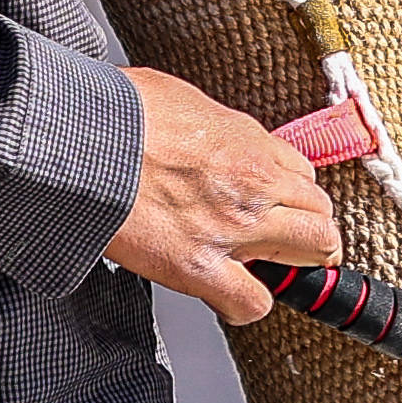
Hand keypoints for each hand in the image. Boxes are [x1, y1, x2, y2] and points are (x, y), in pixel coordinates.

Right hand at [105, 68, 337, 327]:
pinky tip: (229, 295)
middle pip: (319, 213)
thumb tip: (206, 137)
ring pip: (311, 250)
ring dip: (294, 261)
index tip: (277, 203)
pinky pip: (251, 302)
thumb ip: (210, 127)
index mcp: (248, 143)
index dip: (291, 193)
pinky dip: (246, 305)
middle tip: (287, 240)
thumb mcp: (180, 98)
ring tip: (267, 267)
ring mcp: (232, 226)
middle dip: (309, 229)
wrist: (81, 139)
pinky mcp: (198, 266)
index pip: (303, 173)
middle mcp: (253, 183)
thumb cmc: (117, 113)